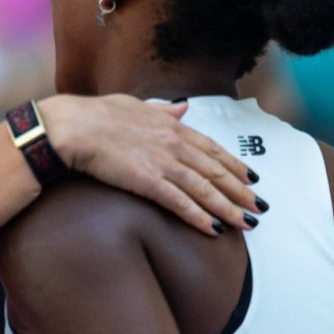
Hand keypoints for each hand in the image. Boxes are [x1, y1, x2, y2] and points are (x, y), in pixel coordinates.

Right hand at [39, 94, 263, 235]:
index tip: (251, 177)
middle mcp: (173, 143)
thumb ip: (162, 109)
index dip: (233, 164)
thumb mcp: (134, 104)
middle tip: (260, 206)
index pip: (211, 147)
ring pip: (205, 189)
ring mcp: (162, 163)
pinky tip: (214, 229)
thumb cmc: (96, 114)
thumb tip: (182, 106)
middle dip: (240, 191)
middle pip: (215, 171)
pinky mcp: (148, 182)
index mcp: (170, 124)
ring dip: (229, 208)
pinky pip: (180, 203)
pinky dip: (199, 217)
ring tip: (247, 223)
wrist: (73, 127)